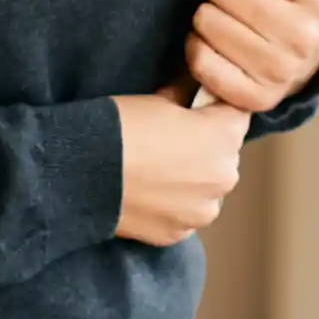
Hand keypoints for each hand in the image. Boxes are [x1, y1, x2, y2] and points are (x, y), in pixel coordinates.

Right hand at [113, 93, 250, 245]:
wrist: (81, 171)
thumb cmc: (119, 127)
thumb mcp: (158, 98)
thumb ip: (187, 95)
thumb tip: (194, 84)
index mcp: (225, 137)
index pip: (237, 115)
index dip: (214, 110)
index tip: (194, 111)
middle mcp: (224, 177)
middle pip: (224, 156)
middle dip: (204, 149)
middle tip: (167, 144)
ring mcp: (202, 211)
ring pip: (206, 190)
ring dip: (191, 182)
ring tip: (154, 173)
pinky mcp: (178, 234)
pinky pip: (184, 215)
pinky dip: (171, 206)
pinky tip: (146, 194)